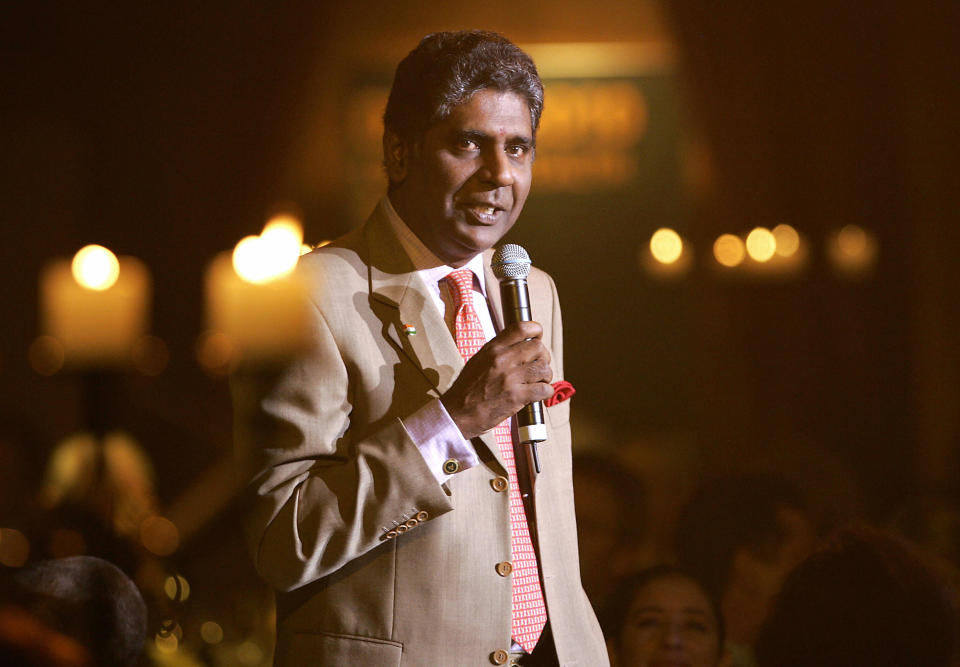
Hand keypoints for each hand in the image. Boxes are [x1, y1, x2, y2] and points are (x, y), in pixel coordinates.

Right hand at [441, 321, 553, 439]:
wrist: (457, 413)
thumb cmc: (467, 389)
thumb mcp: (478, 360)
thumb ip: (498, 351)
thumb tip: (519, 345)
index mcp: (493, 349)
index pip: (522, 328)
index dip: (536, 330)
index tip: (538, 337)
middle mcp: (502, 359)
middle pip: (538, 347)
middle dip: (543, 357)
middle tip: (539, 366)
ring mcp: (510, 378)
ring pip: (544, 368)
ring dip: (546, 375)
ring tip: (540, 381)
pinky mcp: (516, 397)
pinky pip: (544, 389)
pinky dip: (546, 392)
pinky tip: (540, 394)